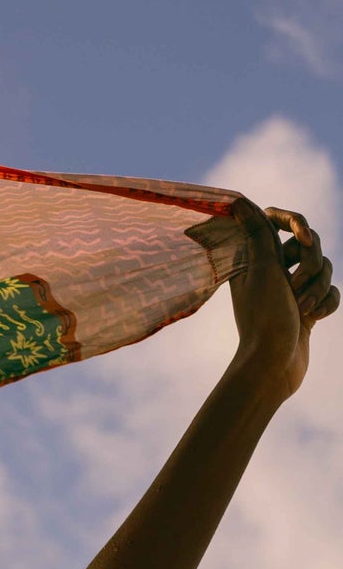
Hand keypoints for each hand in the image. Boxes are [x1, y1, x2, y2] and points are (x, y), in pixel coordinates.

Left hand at [229, 196, 337, 400]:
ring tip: (300, 310)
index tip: (303, 236)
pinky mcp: (309, 308)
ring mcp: (293, 290)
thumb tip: (237, 202)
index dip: (297, 223)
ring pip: (325, 268)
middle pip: (311, 244)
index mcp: (258, 258)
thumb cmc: (263, 318)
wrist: (271, 366)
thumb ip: (256, 233)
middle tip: (293, 290)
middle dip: (311, 265)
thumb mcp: (260, 269)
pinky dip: (327, 304)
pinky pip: (332, 292)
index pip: (280, 220)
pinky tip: (313, 319)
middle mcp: (275, 270)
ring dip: (318, 289)